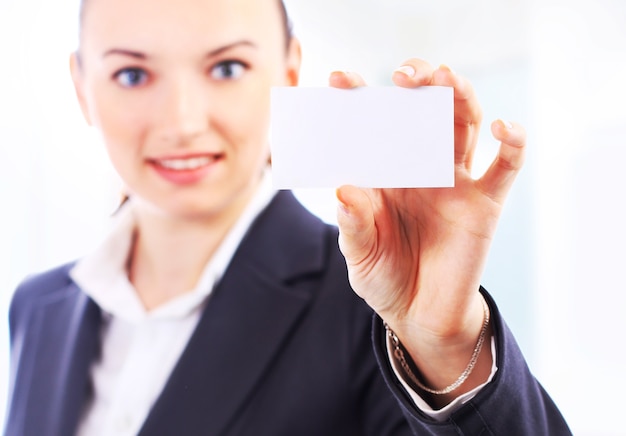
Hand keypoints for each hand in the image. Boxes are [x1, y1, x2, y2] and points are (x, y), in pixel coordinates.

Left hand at [330, 60, 525, 404]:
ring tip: (446, 79)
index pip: (372, 125)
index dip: (357, 98)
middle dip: (419, 84)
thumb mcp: (360, 253)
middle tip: (405, 74)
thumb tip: (344, 191)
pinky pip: (506, 166)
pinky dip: (512, 142)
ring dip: (459, 97)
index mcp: (384, 172)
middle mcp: (419, 167)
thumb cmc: (383, 276)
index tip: (338, 78)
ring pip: (463, 125)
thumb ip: (354, 225)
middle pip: (424, 111)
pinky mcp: (484, 203)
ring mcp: (454, 182)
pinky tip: (502, 127)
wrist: (418, 315)